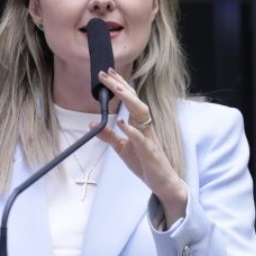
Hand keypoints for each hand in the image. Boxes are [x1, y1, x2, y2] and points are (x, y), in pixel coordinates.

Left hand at [95, 69, 187, 224]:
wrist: (162, 182)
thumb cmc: (145, 163)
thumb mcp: (122, 148)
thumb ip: (108, 135)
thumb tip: (93, 124)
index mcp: (139, 124)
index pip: (129, 100)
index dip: (119, 85)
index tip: (108, 73)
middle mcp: (146, 127)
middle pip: (134, 101)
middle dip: (121, 86)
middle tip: (107, 74)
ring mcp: (149, 138)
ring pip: (141, 114)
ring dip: (128, 100)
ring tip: (115, 89)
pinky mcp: (150, 152)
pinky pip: (141, 139)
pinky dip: (132, 130)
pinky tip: (122, 123)